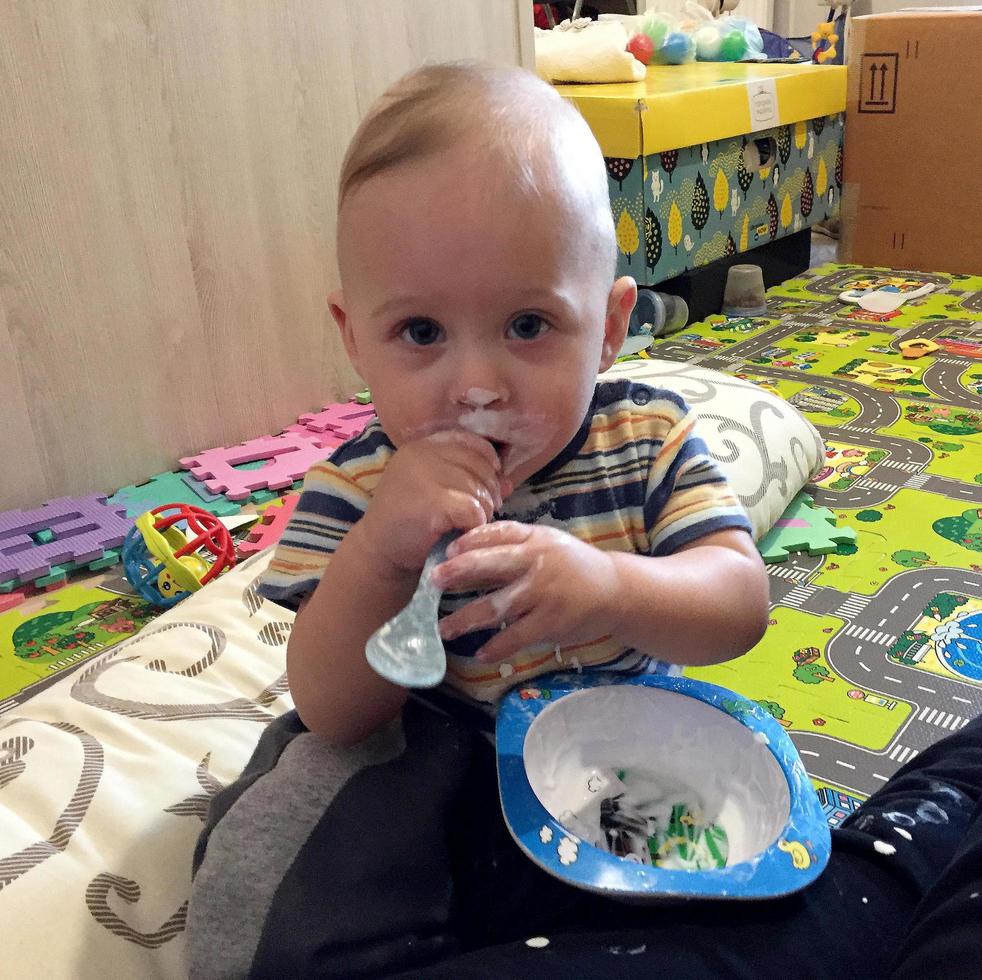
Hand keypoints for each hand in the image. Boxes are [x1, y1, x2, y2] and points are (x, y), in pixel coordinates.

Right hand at [358, 431, 510, 577]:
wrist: (379, 554)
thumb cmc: (410, 523)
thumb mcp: (439, 493)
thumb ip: (471, 481)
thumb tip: (508, 482)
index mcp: (421, 446)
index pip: (470, 442)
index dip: (488, 463)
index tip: (490, 485)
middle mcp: (420, 454)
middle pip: (478, 465)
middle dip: (489, 490)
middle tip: (483, 512)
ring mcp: (423, 476)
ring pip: (478, 488)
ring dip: (483, 510)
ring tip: (470, 524)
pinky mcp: (430, 502)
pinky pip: (472, 509)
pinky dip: (474, 524)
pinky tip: (463, 533)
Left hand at [431, 522, 620, 662]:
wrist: (616, 590)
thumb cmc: (573, 565)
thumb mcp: (547, 543)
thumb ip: (514, 543)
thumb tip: (465, 552)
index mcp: (534, 539)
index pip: (497, 534)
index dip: (470, 541)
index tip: (446, 551)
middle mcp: (537, 562)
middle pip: (492, 564)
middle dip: (459, 571)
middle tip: (433, 580)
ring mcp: (544, 593)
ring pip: (497, 605)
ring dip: (467, 618)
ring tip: (444, 628)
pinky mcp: (551, 622)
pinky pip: (517, 636)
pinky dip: (497, 647)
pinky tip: (481, 653)